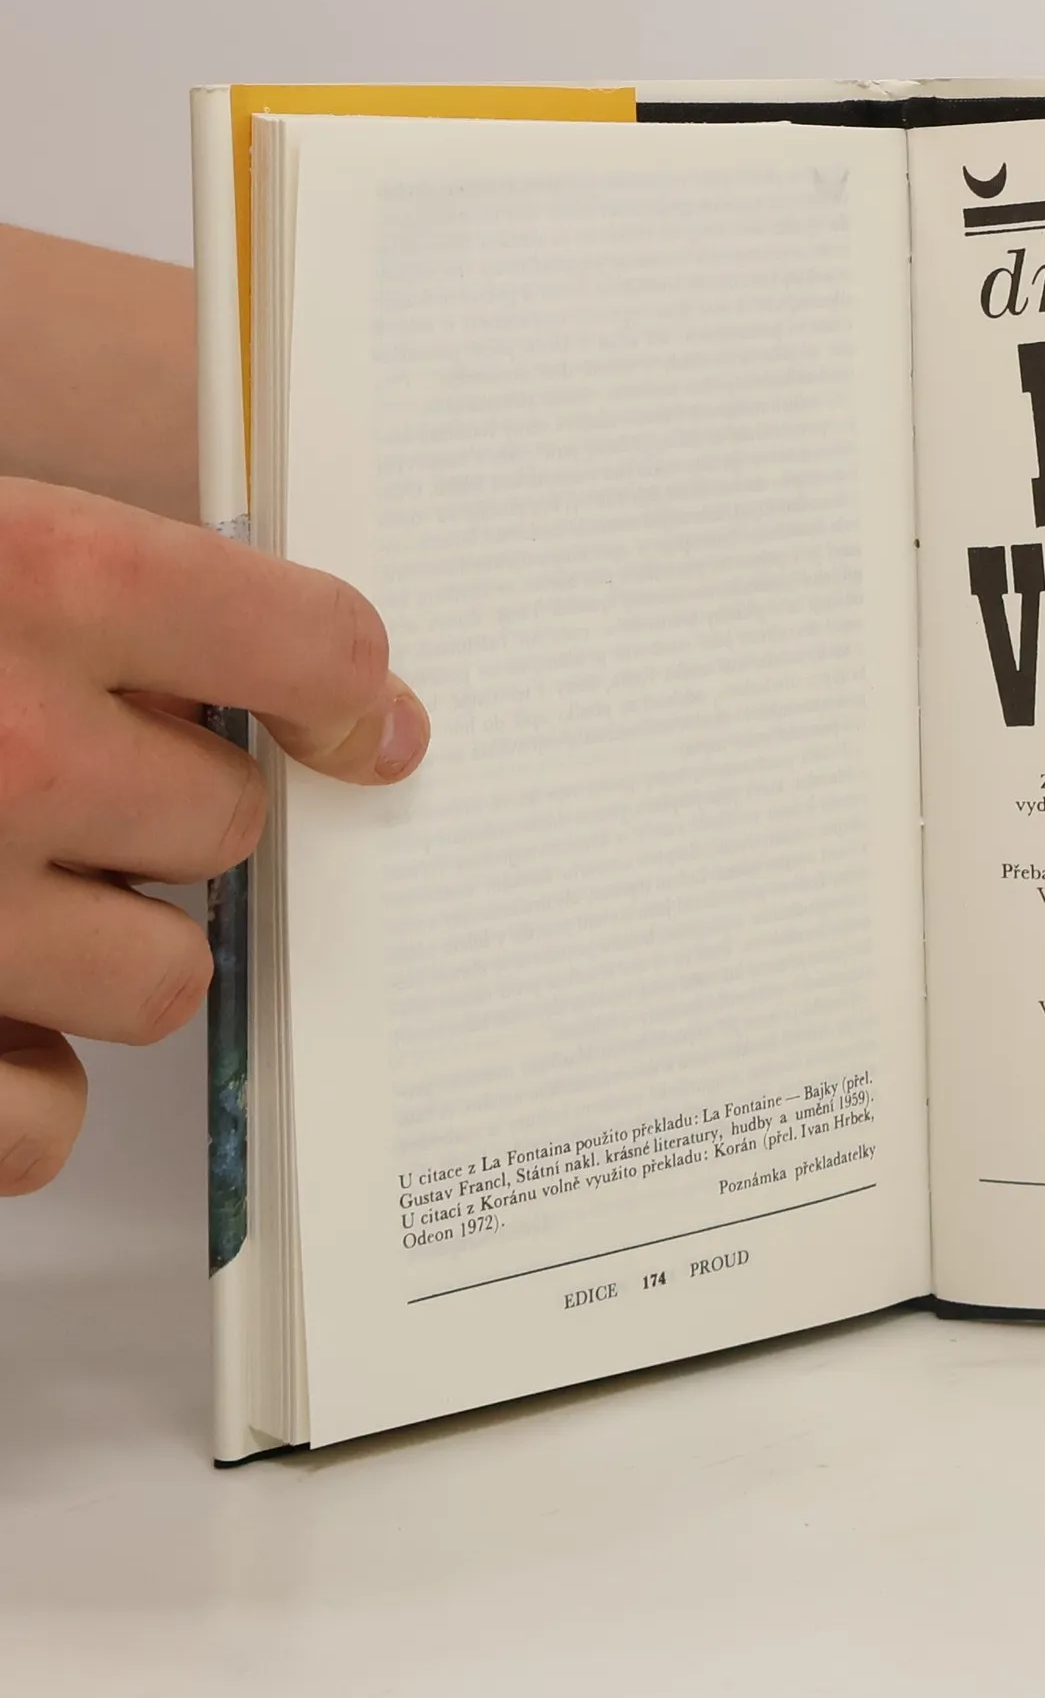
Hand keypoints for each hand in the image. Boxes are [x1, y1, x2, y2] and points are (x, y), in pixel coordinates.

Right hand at [0, 479, 429, 1193]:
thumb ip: (93, 594)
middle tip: (58, 794)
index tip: (358, 725)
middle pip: (233, 824)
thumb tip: (278, 667)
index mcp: (33, 575)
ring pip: (167, 981)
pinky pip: (49, 1122)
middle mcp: (10, 746)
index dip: (343, 691)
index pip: (316, 644)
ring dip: (102, 956)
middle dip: (165, 817)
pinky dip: (20, 1092)